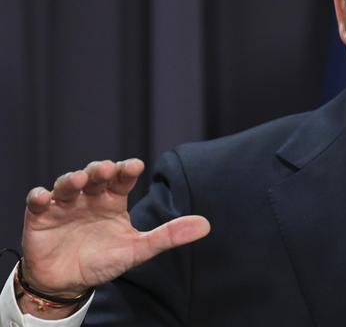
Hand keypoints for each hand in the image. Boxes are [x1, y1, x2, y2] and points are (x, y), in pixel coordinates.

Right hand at [21, 159, 210, 297]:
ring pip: (68, 183)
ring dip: (72, 179)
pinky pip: (37, 201)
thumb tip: (206, 225)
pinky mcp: (40, 216)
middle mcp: (90, 197)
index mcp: (113, 200)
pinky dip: (39, 196)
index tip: (135, 166)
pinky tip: (43, 197)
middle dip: (99, 170)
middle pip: (95, 175)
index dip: (127, 170)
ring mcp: (65, 204)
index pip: (122, 178)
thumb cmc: (105, 260)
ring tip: (79, 180)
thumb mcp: (138, 250)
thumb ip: (169, 236)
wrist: (69, 282)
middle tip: (104, 170)